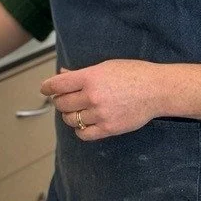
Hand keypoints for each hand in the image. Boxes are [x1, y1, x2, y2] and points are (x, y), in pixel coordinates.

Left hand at [41, 60, 163, 139]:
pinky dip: (80, 130)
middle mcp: (92, 96)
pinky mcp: (109, 129)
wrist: (156, 90)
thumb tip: (62, 74)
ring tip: (75, 110)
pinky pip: (84, 134)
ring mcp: (100, 114)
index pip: (59, 84)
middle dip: (59, 101)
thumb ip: (82, 73)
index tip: (45, 89)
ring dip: (69, 115)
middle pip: (62, 103)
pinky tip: (84, 123)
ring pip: (71, 119)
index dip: (48, 87)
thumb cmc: (132, 73)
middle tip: (63, 98)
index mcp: (90, 77)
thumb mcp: (105, 66)